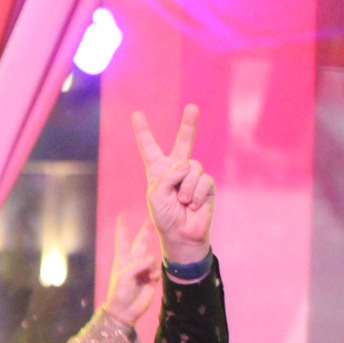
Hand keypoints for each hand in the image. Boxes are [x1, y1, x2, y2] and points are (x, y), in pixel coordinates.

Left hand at [102, 213, 161, 327]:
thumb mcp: (125, 276)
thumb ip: (138, 264)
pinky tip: (151, 280)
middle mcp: (133, 261)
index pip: (123, 239)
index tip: (123, 215)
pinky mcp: (152, 277)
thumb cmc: (120, 292)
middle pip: (141, 243)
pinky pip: (157, 269)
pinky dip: (155, 273)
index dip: (123, 227)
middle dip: (146, 232)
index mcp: (122, 259)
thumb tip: (152, 258)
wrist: (126, 311)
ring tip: (147, 276)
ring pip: (152, 258)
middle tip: (151, 220)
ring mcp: (143, 269)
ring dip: (151, 265)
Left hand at [134, 105, 214, 267]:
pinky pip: (203, 180)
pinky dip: (196, 194)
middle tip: (192, 107)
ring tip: (182, 202)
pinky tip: (193, 205)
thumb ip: (167, 176)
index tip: (136, 114)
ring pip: (192, 167)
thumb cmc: (164, 217)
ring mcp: (193, 175)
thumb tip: (187, 165)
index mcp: (158, 170)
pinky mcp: (207, 184)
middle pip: (183, 142)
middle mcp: (176, 169)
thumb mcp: (156, 196)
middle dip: (189, 124)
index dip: (143, 131)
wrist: (181, 235)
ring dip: (186, 187)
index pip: (149, 147)